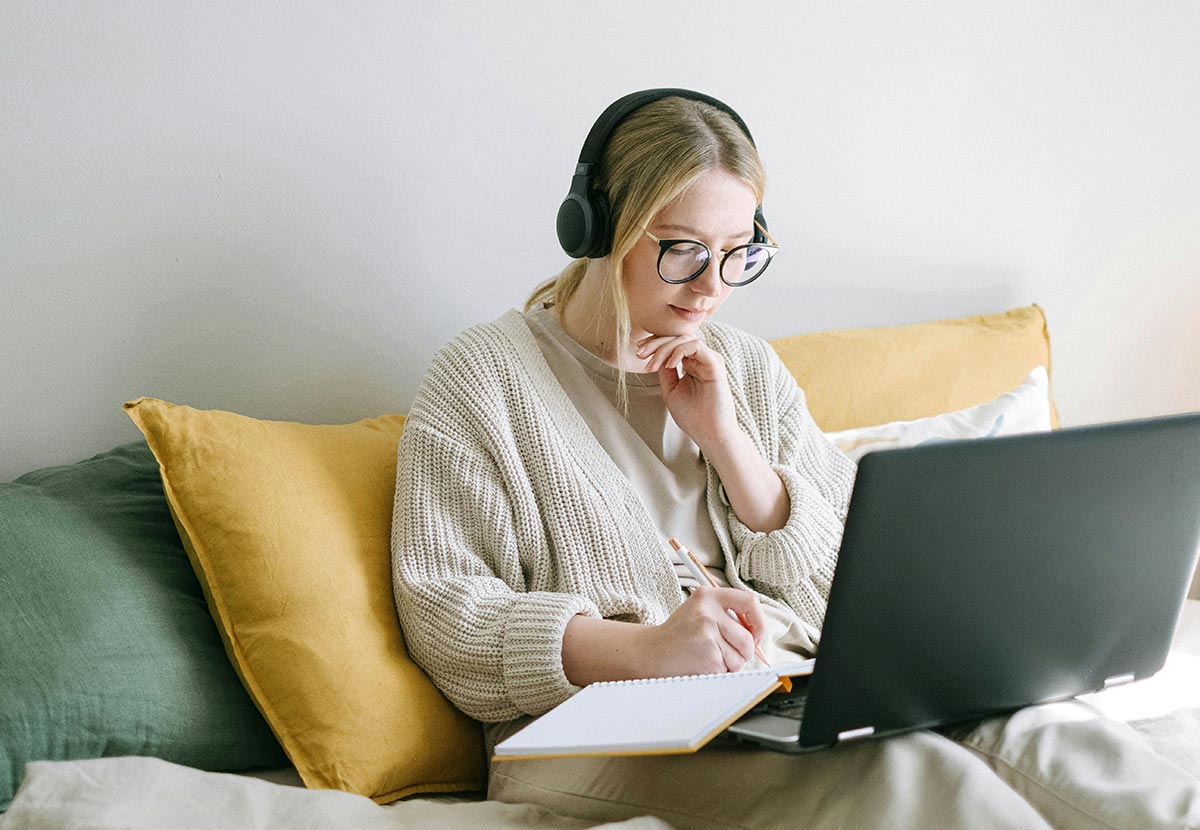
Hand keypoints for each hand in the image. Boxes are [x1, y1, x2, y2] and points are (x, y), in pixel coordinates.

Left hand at [635, 334, 737, 450]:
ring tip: (653, 364)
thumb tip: (655, 355)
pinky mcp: (715, 364)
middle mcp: (701, 360)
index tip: (638, 353)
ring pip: (685, 339)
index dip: (655, 345)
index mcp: (692, 364)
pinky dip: (678, 351)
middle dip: (655, 343)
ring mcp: (709, 360)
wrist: (709, 433)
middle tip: (640, 354)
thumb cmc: (693, 417)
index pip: (673, 344)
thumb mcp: (670, 390)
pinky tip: (669, 365)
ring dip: (664, 348)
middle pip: (677, 338)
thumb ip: (665, 372)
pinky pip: (695, 346)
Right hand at [642, 587, 765, 676]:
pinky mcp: (709, 656)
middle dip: (743, 651)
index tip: (755, 632)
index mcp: (708, 596)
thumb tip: (758, 632)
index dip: (758, 620)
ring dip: (730, 663)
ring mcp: (708, 634)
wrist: (651, 653)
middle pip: (748, 638)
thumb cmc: (678, 634)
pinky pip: (729, 669)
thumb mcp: (699, 611)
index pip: (750, 601)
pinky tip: (702, 664)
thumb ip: (727, 615)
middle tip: (723, 651)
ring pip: (741, 657)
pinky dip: (720, 672)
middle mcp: (708, 612)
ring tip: (708, 656)